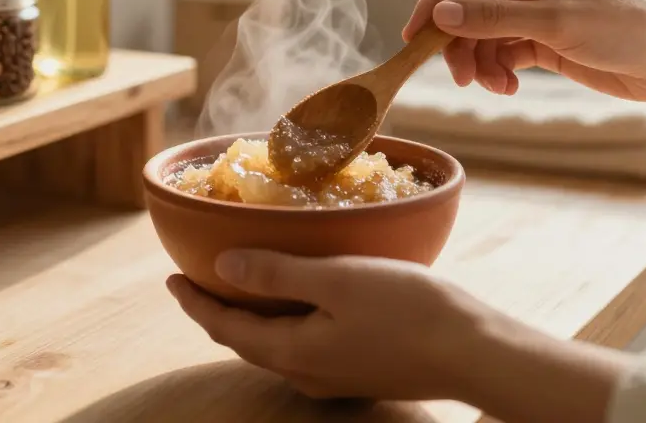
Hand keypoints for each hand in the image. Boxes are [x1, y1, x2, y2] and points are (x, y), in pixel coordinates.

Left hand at [166, 250, 491, 400]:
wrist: (474, 352)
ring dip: (251, 318)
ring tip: (239, 287)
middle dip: (217, 311)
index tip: (171, 277)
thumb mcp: (336, 280)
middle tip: (196, 281)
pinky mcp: (360, 370)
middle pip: (246, 342)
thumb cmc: (408, 310)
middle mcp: (307, 373)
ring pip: (275, 345)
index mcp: (294, 351)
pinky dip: (285, 321)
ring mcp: (335, 376)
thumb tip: (222, 268)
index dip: (194, 302)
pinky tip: (298, 301)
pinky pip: (304, 345)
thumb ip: (277, 273)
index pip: (225, 328)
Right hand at [402, 0, 645, 102]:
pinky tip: (508, 87)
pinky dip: (499, 71)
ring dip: (481, 62)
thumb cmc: (628, 27)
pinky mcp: (546, 40)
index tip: (414, 36)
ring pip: (484, 34)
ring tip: (495, 86)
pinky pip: (504, 53)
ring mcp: (538, 10)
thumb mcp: (556, 22)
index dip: (436, 1)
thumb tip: (441, 13)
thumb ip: (495, 18)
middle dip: (461, 42)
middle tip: (458, 76)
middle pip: (471, 6)